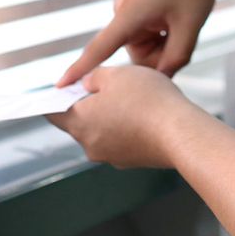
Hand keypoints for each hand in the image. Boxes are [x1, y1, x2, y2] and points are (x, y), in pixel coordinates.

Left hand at [48, 65, 196, 169]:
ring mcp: (111, 156)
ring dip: (109, 116)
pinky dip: (125, 127)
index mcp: (80, 123)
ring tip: (130, 97)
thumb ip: (94, 77)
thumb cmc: (147, 100)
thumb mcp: (116, 74)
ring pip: (101, 131)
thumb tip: (87, 84)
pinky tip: (143, 113)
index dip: (52, 99)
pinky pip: (120, 140)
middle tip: (103, 84)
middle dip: (87, 104)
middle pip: (78, 122)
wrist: (181, 133)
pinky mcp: (132, 161)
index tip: (56, 90)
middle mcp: (90, 145)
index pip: (53, 113)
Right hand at [57, 0, 234, 86]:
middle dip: (161, 55)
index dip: (79, 70)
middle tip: (183, 34)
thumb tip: (159, 79)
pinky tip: (175, 15)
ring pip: (145, 49)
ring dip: (164, 44)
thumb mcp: (191, 25)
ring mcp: (128, 12)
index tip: (58, 87)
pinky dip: (163, 35)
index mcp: (130, 15)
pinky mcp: (134, 10)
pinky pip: (146, 37)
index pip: (100, 49)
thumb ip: (176, 58)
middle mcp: (123, 14)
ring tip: (180, 20)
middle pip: (138, 58)